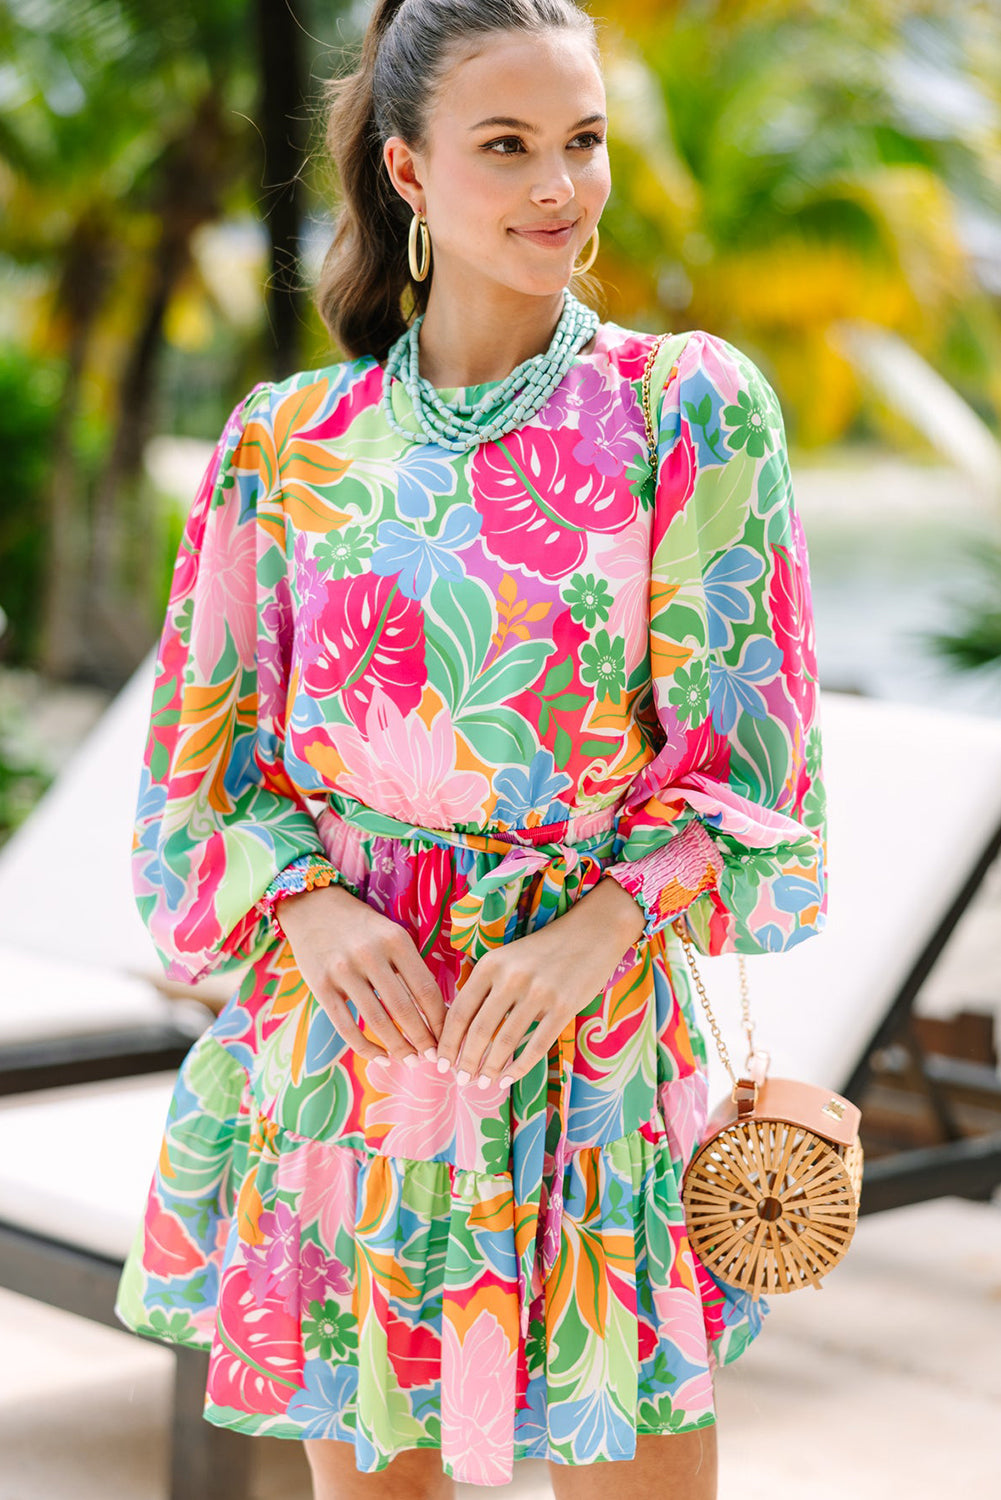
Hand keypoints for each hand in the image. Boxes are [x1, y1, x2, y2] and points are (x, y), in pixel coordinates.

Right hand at [276, 882, 445, 1063]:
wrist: (311, 906)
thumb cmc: (360, 925)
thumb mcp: (391, 933)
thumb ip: (410, 966)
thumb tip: (437, 1012)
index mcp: (395, 939)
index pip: (426, 989)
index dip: (440, 1019)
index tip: (448, 1037)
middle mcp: (370, 954)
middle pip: (404, 1009)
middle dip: (423, 1039)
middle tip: (433, 1057)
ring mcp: (343, 970)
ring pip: (377, 1021)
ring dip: (398, 1048)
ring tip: (411, 1060)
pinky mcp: (320, 985)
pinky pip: (346, 1027)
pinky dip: (366, 1048)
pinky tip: (381, 1058)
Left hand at [435, 876, 645, 1086]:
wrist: (592, 932)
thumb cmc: (544, 950)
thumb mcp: (507, 958)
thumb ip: (486, 986)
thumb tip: (462, 1030)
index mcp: (491, 964)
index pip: (460, 1011)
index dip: (448, 1042)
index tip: (441, 1062)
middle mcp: (511, 978)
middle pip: (479, 1030)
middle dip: (467, 1061)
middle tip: (462, 1079)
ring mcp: (539, 993)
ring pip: (505, 1042)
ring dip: (490, 1069)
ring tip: (483, 1084)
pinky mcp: (564, 1007)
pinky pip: (536, 1046)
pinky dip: (519, 1068)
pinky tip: (508, 1079)